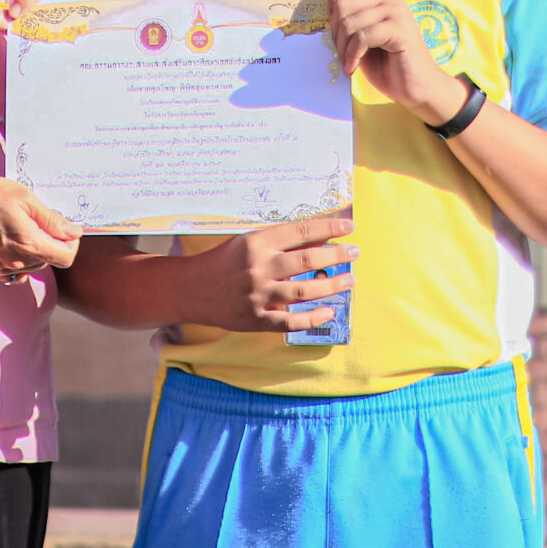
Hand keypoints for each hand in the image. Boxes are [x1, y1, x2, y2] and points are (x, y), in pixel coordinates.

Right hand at [0, 173, 82, 281]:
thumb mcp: (24, 198)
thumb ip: (51, 219)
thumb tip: (73, 232)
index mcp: (29, 243)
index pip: (65, 257)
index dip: (71, 243)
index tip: (65, 230)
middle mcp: (17, 262)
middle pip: (49, 261)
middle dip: (51, 243)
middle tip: (39, 222)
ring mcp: (1, 269)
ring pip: (33, 266)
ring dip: (34, 251)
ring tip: (21, 228)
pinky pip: (14, 272)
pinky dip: (18, 260)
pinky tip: (9, 242)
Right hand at [183, 214, 356, 331]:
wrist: (191, 289)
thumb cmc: (222, 261)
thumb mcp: (247, 242)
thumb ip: (279, 242)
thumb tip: (319, 237)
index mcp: (256, 243)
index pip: (300, 231)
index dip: (328, 227)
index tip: (349, 226)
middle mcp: (258, 268)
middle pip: (307, 260)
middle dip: (337, 255)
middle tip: (355, 252)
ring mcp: (258, 296)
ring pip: (304, 292)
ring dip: (332, 286)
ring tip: (350, 280)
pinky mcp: (256, 319)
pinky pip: (291, 322)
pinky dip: (313, 318)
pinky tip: (330, 312)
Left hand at [327, 0, 468, 124]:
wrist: (417, 87)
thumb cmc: (389, 64)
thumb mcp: (362, 37)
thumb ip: (349, 17)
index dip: (332, 6)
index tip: (335, 31)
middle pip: (342, 4)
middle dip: (335, 33)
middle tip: (342, 53)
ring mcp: (396, 12)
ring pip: (349, 22)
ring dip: (343, 48)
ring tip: (348, 62)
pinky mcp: (399, 29)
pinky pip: (362, 37)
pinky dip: (353, 55)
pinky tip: (354, 67)